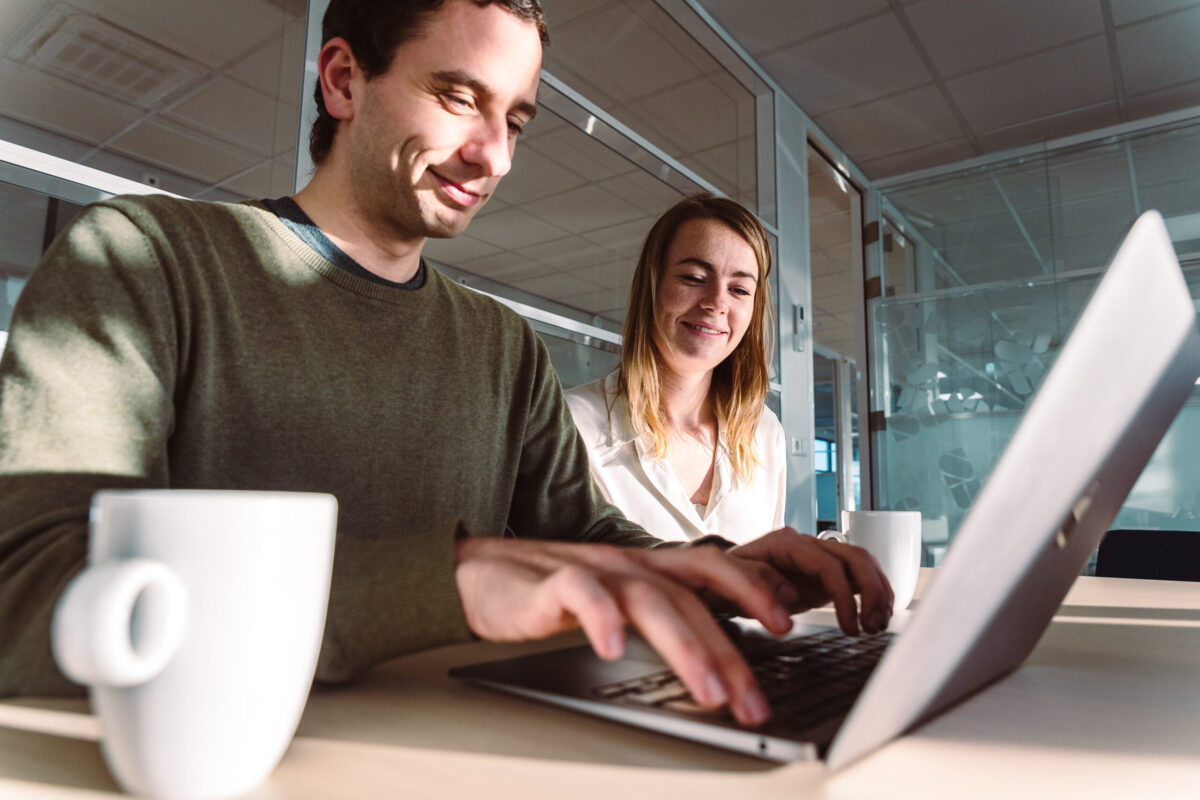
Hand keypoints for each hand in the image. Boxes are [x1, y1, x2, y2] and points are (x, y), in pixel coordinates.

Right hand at [454, 537, 796, 725]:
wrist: (479, 574)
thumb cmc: (552, 592)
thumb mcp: (618, 600)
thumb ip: (662, 615)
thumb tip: (718, 653)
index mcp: (650, 569)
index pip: (715, 572)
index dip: (755, 592)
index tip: (790, 627)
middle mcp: (629, 566)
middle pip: (692, 600)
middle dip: (730, 651)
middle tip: (756, 700)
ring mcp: (592, 571)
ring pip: (649, 601)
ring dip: (685, 646)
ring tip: (708, 691)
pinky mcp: (549, 583)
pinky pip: (579, 594)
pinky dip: (600, 618)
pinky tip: (612, 649)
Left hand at [727, 528, 893, 634]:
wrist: (719, 583)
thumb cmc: (722, 583)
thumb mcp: (731, 585)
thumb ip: (757, 585)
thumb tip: (789, 594)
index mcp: (784, 544)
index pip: (826, 563)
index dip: (843, 595)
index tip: (849, 626)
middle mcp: (805, 544)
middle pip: (853, 556)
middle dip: (870, 591)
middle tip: (873, 626)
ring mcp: (817, 556)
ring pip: (861, 563)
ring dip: (877, 592)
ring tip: (877, 624)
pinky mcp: (823, 572)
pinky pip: (857, 575)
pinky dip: (872, 593)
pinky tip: (876, 615)